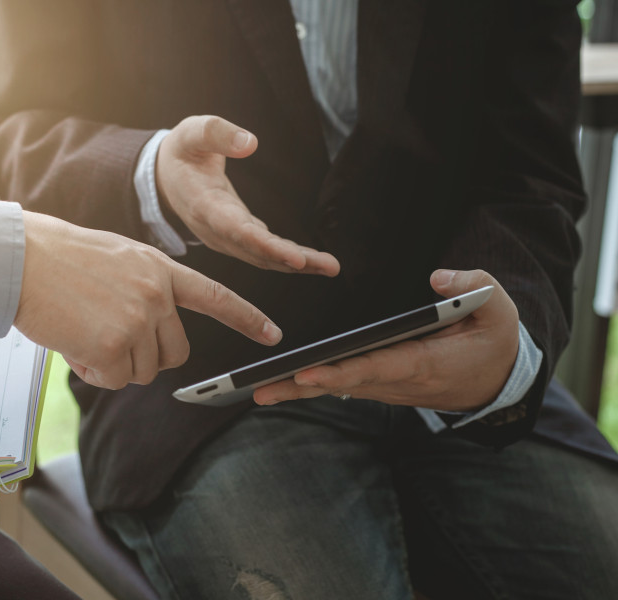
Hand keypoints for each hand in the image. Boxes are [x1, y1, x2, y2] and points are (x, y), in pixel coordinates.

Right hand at [16, 211, 282, 388]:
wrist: (20, 258)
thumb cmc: (59, 260)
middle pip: (175, 353)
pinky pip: (114, 380)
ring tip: (83, 334)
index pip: (215, 295)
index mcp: (160, 269)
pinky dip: (94, 372)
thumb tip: (148, 338)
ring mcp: (139, 318)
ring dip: (114, 364)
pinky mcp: (115, 344)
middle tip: (111, 343)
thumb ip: (144, 291)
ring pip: (142, 371)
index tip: (273, 334)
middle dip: (146, 358)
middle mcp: (157, 293)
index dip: (246, 317)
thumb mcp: (117, 261)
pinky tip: (74, 345)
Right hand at [157, 115, 339, 275]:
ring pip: (263, 257)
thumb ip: (217, 133)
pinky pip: (263, 252)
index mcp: (204, 206)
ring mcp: (225, 237)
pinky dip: (288, 258)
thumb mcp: (191, 133)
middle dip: (293, 261)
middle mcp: (215, 230)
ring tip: (330, 267)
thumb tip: (250, 143)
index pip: (238, 230)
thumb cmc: (182, 151)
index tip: (295, 258)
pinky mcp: (236, 236)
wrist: (164, 177)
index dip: (266, 245)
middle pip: (257, 251)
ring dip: (298, 264)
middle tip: (330, 267)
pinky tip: (312, 261)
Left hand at [254, 269, 519, 411]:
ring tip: (258, 389)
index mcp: (424, 361)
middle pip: (344, 383)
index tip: (307, 371)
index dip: (340, 371)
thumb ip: (474, 287)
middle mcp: (399, 380)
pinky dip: (314, 386)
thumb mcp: (499, 309)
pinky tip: (285, 384)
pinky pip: (344, 386)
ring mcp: (389, 387)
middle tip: (259, 388)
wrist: (497, 381)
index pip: (375, 367)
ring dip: (300, 389)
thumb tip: (437, 279)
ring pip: (338, 389)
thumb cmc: (493, 341)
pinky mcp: (383, 385)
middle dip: (302, 385)